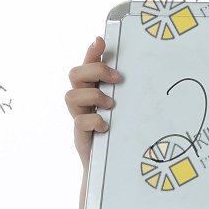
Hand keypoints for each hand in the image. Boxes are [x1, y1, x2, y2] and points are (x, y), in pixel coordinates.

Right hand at [65, 37, 121, 169]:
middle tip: (116, 79)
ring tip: (111, 106)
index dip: (91, 51)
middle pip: (75, 74)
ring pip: (71, 95)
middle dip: (95, 72)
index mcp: (93, 90)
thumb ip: (124, 92)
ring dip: (94, 96)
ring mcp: (79, 117)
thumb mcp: (125, 109)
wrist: (110, 167)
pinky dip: (94, 120)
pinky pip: (79, 121)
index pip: (87, 64)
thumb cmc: (119, 133)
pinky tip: (106, 126)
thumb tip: (137, 73)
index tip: (100, 40)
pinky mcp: (79, 135)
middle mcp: (82, 101)